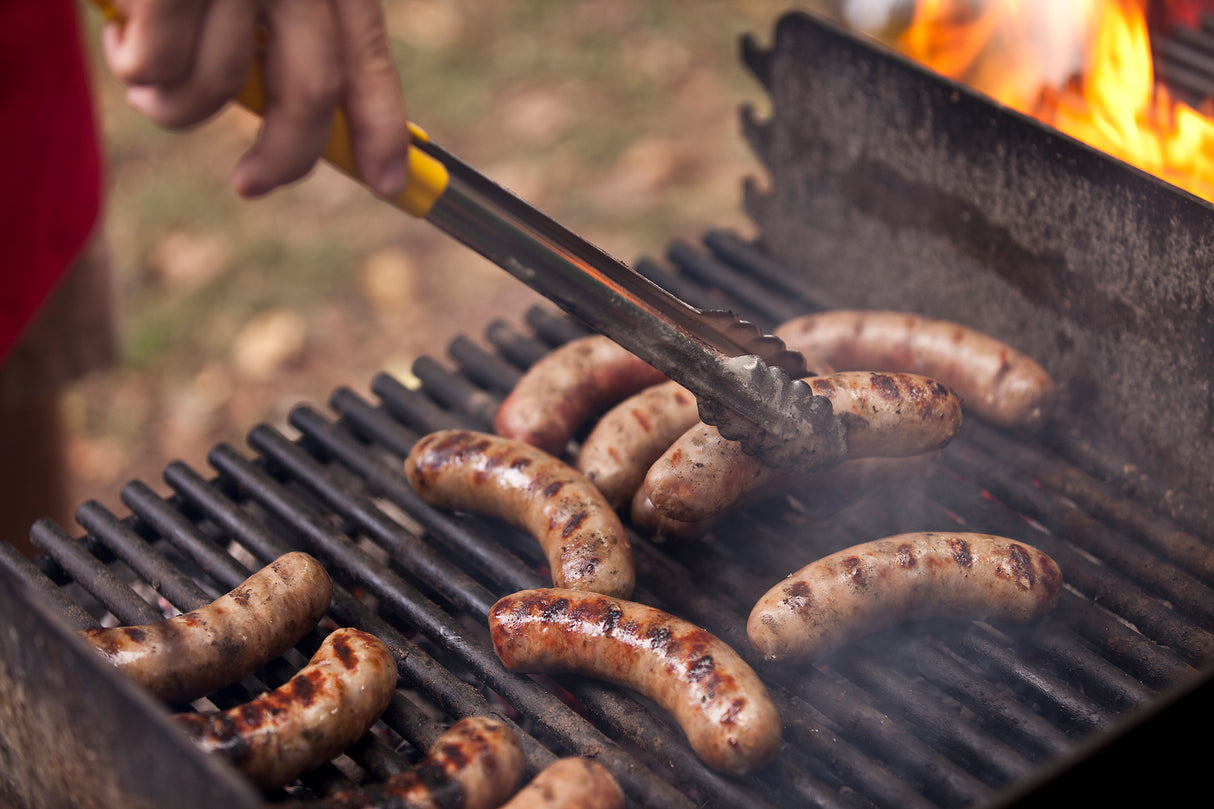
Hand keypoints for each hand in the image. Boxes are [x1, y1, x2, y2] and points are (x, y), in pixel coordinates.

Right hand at [101, 0, 409, 198]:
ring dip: (174, 105)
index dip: (382, 130)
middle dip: (282, 157)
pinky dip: (132, 66)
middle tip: (252, 183)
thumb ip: (290, 28)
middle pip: (309, 95)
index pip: (369, 59)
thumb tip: (310, 124)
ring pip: (216, 86)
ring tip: (148, 81)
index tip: (387, 181)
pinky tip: (121, 38)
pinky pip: (155, 63)